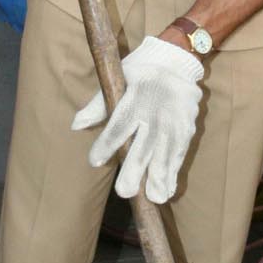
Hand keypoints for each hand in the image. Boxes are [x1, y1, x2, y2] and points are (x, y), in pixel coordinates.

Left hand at [72, 35, 203, 203]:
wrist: (177, 63)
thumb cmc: (140, 74)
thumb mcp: (117, 80)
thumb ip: (97, 106)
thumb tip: (76, 125)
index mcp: (135, 100)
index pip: (119, 126)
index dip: (106, 144)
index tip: (95, 161)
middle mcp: (155, 114)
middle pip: (144, 146)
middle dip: (136, 171)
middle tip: (125, 192)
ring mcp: (173, 124)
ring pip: (165, 154)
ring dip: (160, 178)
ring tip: (153, 199)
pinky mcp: (186, 130)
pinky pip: (179, 155)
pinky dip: (174, 173)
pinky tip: (167, 191)